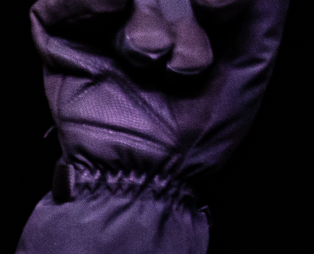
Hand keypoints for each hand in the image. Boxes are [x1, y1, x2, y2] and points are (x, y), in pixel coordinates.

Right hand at [32, 0, 287, 177]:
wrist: (148, 177)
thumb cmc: (202, 127)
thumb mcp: (252, 54)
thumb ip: (257, 1)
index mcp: (184, 10)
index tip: (221, 10)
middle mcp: (143, 12)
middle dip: (177, 12)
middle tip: (184, 61)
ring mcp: (98, 23)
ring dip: (144, 15)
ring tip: (150, 58)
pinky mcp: (57, 38)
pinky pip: (56, 2)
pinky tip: (112, 6)